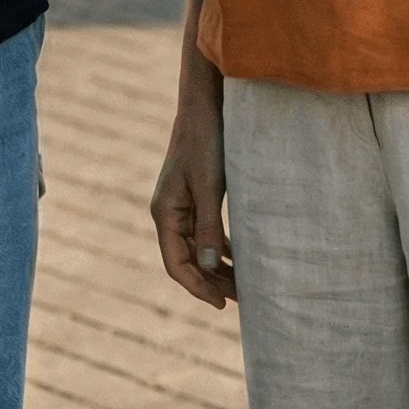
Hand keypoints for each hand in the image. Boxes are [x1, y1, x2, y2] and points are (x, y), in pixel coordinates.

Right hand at [151, 84, 234, 307]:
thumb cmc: (206, 142)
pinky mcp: (195, 196)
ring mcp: (181, 205)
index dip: (198, 287)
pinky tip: (240, 258)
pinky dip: (220, 247)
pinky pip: (205, 231)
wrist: (205, 104)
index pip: (176, 264)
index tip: (221, 304)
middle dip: (211, 282)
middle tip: (241, 301)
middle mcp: (169, 212)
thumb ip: (209, 226)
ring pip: (198, 247)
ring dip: (217, 267)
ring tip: (243, 286)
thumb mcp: (209, 186)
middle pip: (187, 260)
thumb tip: (211, 267)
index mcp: (164, 212)